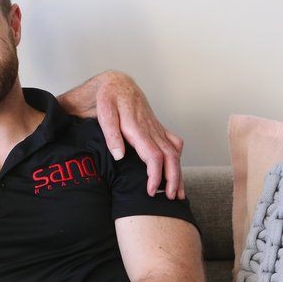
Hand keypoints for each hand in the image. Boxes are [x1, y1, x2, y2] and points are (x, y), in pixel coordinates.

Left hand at [93, 71, 184, 198]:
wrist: (116, 82)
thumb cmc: (107, 98)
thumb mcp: (103, 113)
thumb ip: (111, 134)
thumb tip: (119, 155)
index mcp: (137, 127)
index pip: (154, 156)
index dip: (155, 175)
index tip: (151, 191)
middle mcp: (151, 129)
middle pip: (170, 157)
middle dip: (173, 179)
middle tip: (171, 198)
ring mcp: (156, 128)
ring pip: (174, 152)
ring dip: (178, 172)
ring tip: (178, 192)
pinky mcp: (157, 127)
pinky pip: (174, 142)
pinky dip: (178, 156)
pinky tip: (177, 168)